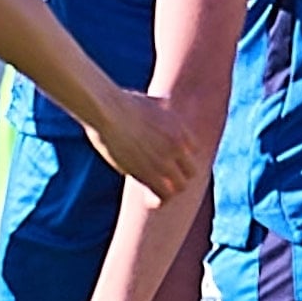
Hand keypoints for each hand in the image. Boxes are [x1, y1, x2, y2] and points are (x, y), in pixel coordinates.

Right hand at [91, 87, 208, 197]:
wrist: (107, 111)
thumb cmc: (119, 103)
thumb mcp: (149, 101)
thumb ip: (160, 105)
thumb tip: (163, 102)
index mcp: (178, 128)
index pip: (194, 150)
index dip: (182, 158)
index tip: (170, 161)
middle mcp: (177, 145)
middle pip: (191, 171)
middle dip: (179, 176)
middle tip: (163, 180)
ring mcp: (165, 160)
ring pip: (180, 186)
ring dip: (169, 190)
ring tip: (155, 191)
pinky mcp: (149, 174)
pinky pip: (164, 195)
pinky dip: (158, 200)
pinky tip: (148, 200)